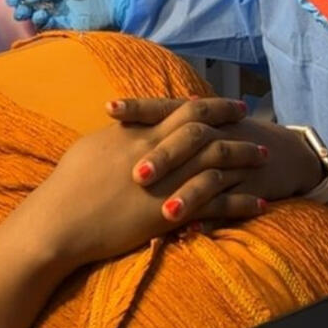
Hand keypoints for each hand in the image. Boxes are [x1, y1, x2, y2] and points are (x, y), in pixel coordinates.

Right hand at [7, 0, 132, 30]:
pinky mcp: (68, 27)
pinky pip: (49, 28)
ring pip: (38, 17)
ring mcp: (61, 14)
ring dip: (30, 15)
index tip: (11, 0)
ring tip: (32, 13)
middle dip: (21, 7)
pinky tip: (42, 17)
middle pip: (31, 5)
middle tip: (18, 9)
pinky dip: (42, 24)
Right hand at [29, 98, 272, 268]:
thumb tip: (127, 124)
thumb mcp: (92, 148)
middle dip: (233, 125)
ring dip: (244, 159)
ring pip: (218, 164)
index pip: (183, 109)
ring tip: (266, 158)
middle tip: (253, 121)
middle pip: (207, 131)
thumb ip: (118, 135)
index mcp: (139, 133)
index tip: (230, 105)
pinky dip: (241, 203)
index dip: (211, 106)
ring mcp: (167, 182)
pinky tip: (260, 204)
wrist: (61, 221)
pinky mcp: (172, 213)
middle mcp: (158, 152)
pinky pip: (217, 205)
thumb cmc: (67, 187)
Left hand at [109, 96, 324, 206]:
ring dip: (189, 195)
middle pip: (188, 139)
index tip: (110, 108)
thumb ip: (159, 128)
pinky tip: (193, 232)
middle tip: (137, 174)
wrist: (282, 153)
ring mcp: (234, 163)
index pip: (164, 107)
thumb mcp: (194, 128)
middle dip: (163, 156)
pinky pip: (232, 205)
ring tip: (166, 213)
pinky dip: (214, 218)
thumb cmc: (225, 139)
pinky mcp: (250, 189)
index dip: (138, 107)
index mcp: (195, 120)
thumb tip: (113, 129)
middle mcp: (214, 136)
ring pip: (210, 176)